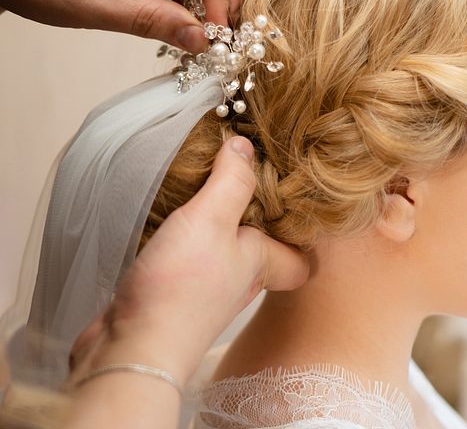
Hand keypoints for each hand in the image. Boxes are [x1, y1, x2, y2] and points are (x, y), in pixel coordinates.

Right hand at [69, 137, 308, 385]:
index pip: (302, 257)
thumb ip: (233, 181)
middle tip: (242, 179)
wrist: (132, 349)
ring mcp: (206, 291)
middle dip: (254, 218)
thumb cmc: (181, 288)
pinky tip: (166, 221)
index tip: (294, 196)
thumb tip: (246, 146)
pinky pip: (187, 263)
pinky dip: (181, 242)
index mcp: (264, 262)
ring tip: (203, 188)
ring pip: (222, 254)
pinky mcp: (172, 296)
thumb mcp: (212, 219)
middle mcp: (241, 280)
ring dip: (215, 226)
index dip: (303, 233)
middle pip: (260, 249)